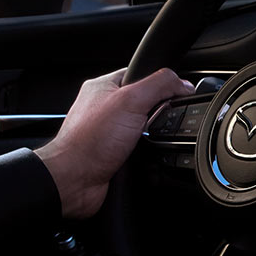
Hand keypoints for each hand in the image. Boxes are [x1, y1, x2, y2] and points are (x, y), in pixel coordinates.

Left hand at [37, 68, 194, 219]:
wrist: (73, 181)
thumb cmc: (88, 141)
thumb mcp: (131, 101)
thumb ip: (160, 85)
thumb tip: (183, 83)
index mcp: (104, 86)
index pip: (141, 74)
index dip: (160, 81)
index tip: (174, 92)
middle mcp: (105, 108)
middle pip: (146, 102)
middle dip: (157, 113)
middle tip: (155, 121)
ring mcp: (109, 132)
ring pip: (144, 128)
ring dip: (152, 136)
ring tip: (146, 141)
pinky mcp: (113, 154)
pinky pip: (140, 150)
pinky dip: (147, 155)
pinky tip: (143, 157)